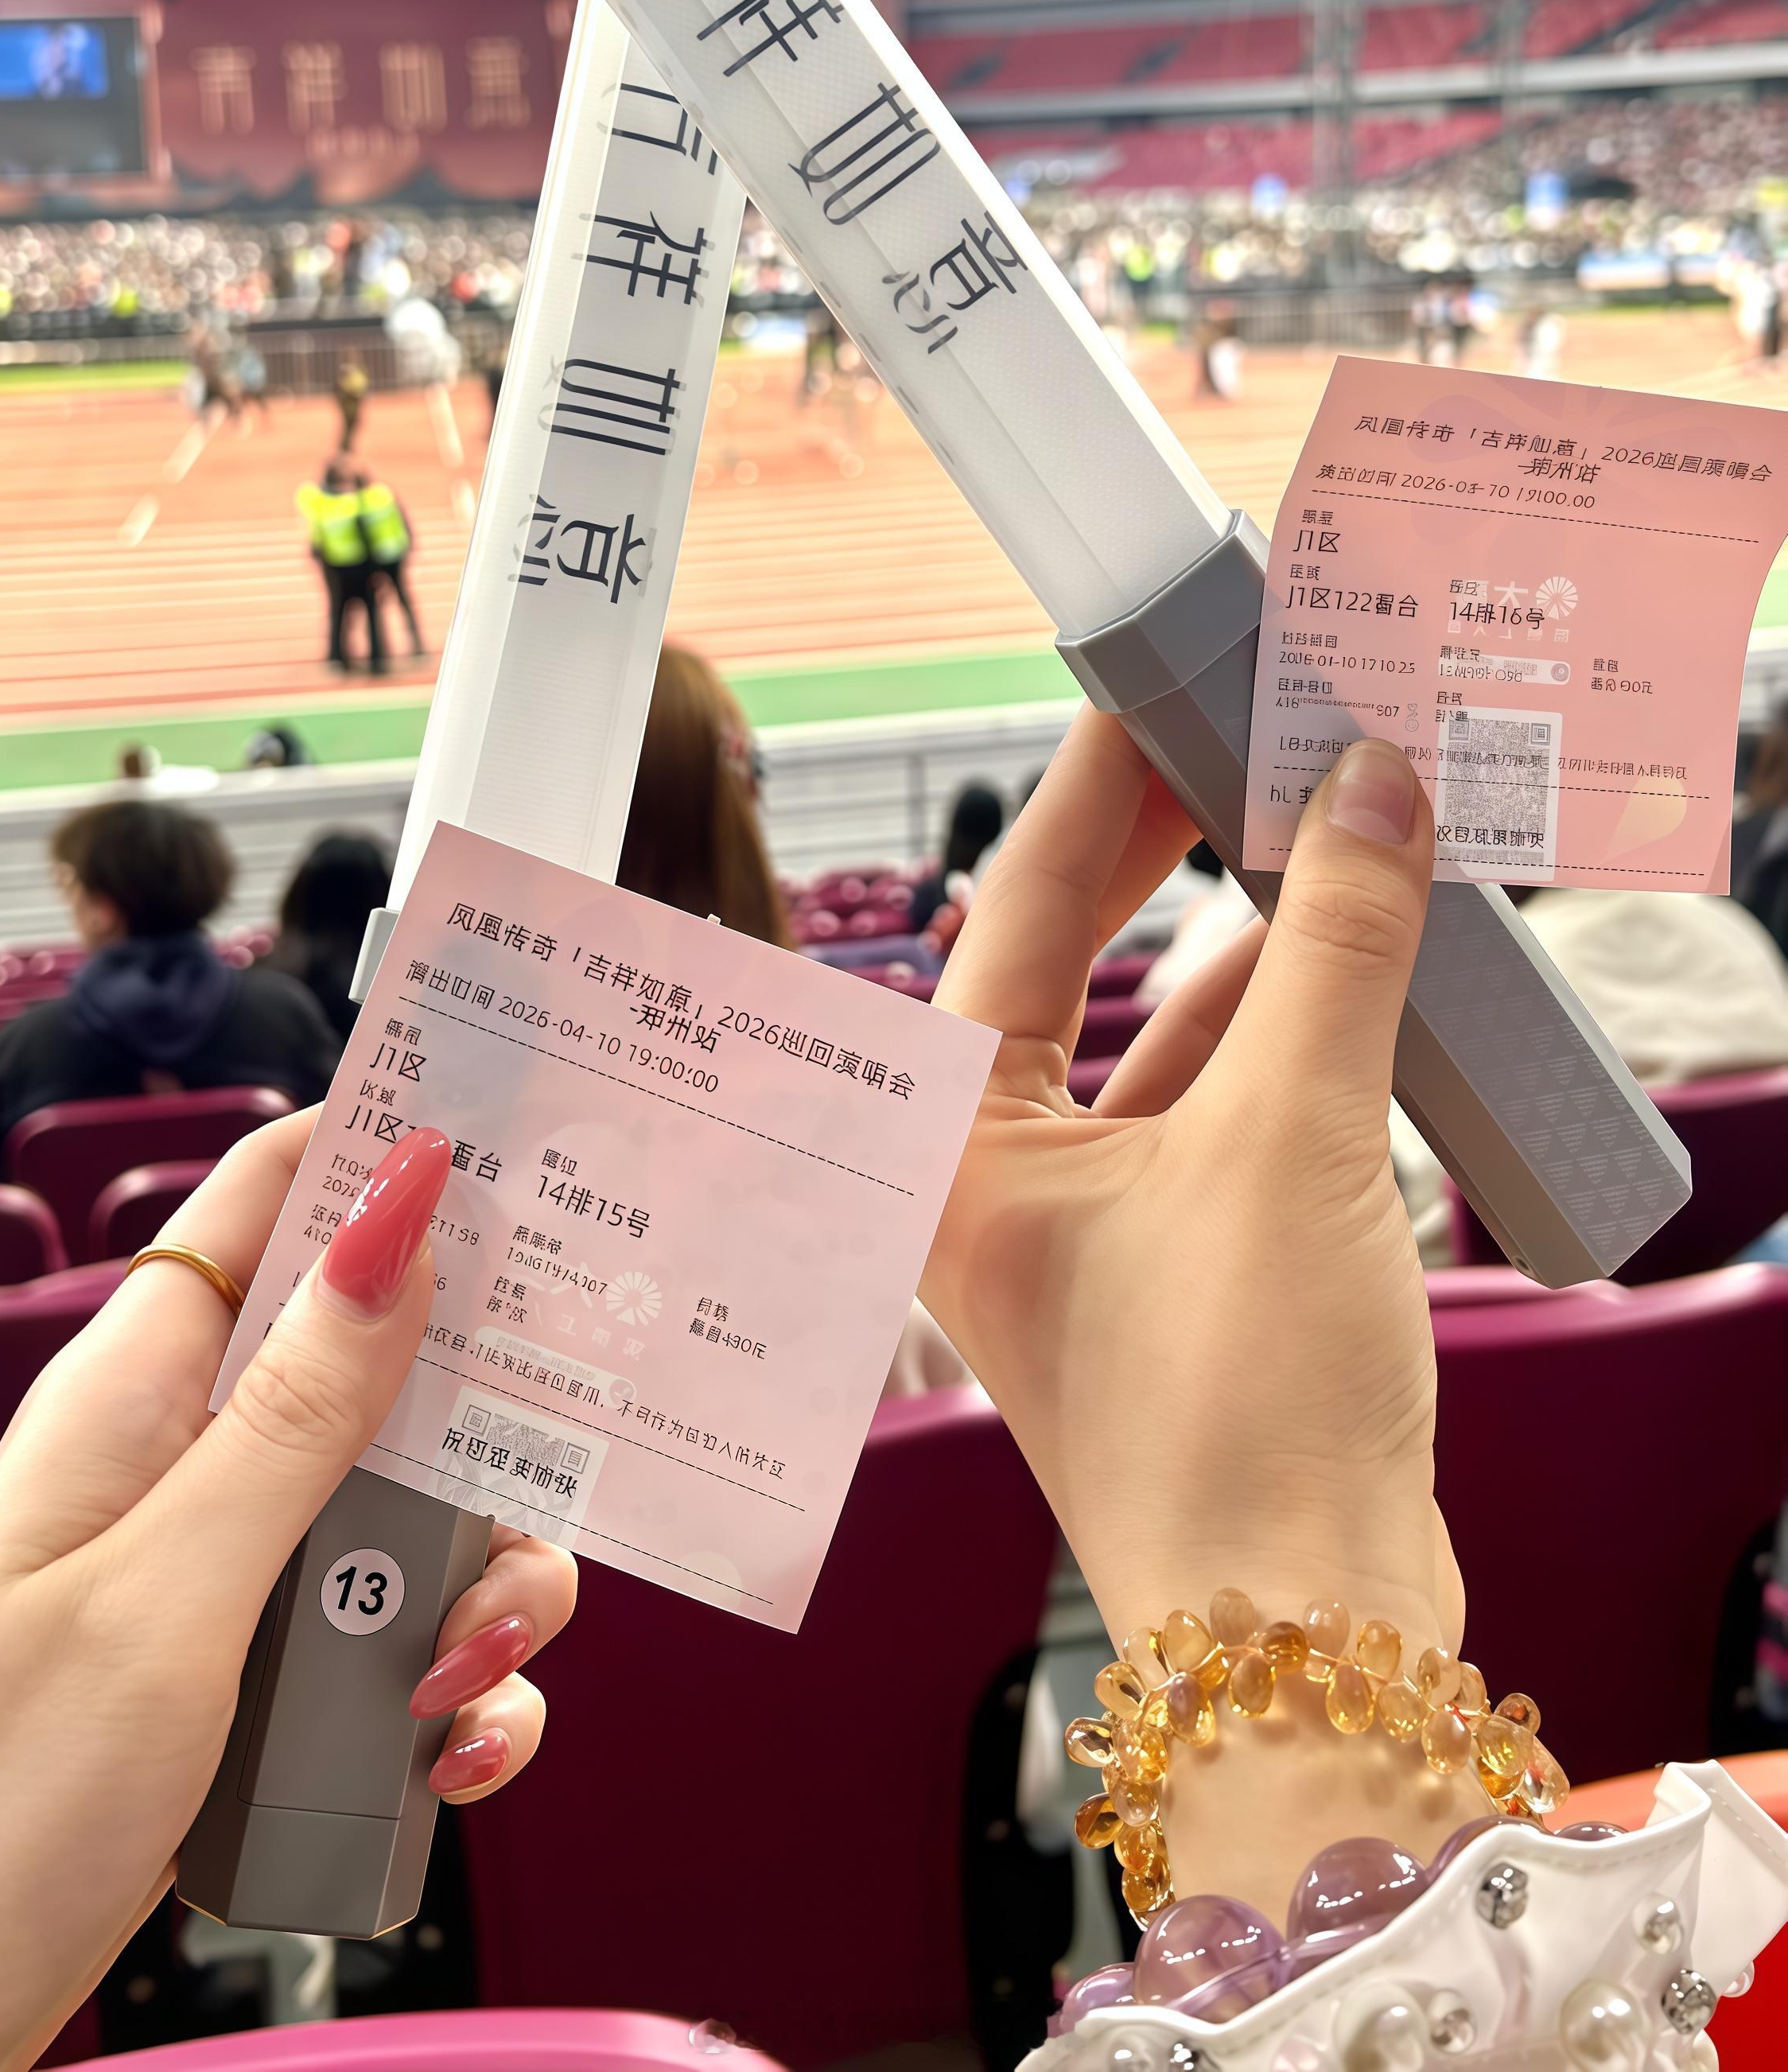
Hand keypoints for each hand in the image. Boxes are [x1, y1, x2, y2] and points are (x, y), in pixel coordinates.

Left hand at [0, 1116, 574, 2071]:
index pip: (272, 1205)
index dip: (386, 1157)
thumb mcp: (168, 1600)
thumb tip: (400, 1208)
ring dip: (479, 1596)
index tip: (527, 1157)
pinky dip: (449, 1706)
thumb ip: (298, 1414)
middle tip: (524, 1498)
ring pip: (416, 1524)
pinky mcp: (260, 1698)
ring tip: (454, 1683)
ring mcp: (230, 1586)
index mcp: (141, 1398)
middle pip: (385, 1372)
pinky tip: (444, 1761)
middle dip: (484, 1437)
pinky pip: (399, 1656)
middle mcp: (190, 1470)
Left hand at [921, 718, 1462, 1914]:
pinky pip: (1208, 1112)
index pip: (1017, 906)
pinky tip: (1325, 963)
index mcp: (950, 1147)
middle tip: (1232, 729)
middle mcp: (987, 1185)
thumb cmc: (1236, 1420)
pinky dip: (1270, 1035)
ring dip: (1232, 940)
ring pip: (1148, 1038)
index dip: (1097, 781)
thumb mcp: (1292, 1136)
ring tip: (1304, 824)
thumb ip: (1331, 945)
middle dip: (1154, 850)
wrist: (1307, 1636)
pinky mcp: (1167, 1277)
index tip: (1159, 680)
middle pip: (1064, 959)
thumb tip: (1367, 789)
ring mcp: (1076, 1236)